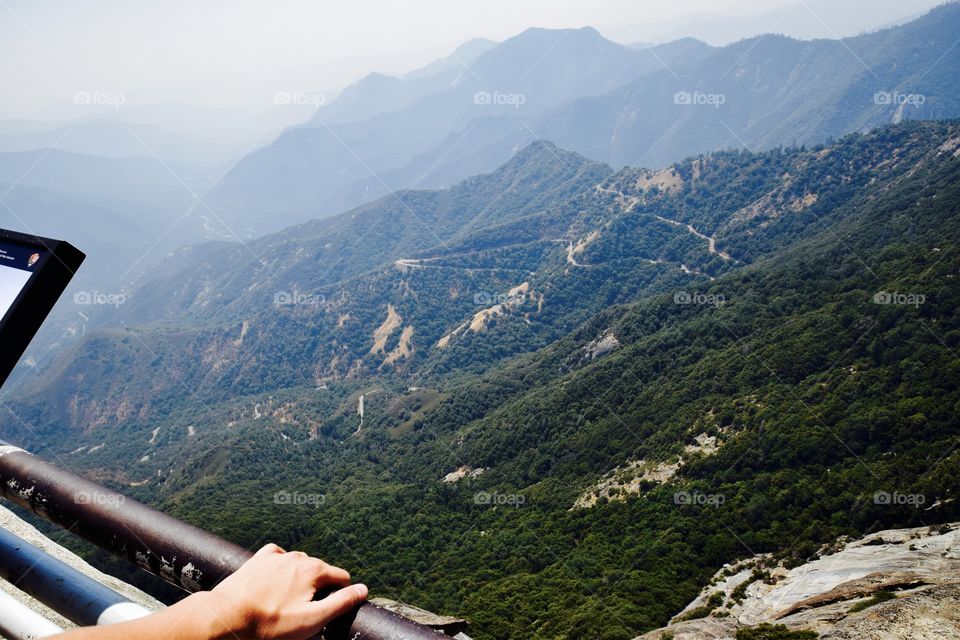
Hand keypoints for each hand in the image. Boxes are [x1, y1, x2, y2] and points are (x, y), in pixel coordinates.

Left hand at [211, 543, 368, 639]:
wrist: (227, 617)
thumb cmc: (269, 624)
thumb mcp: (311, 620)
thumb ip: (341, 603)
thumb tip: (363, 589)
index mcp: (314, 570)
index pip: (342, 578)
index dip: (340, 595)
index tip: (327, 611)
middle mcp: (298, 557)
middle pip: (321, 571)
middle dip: (319, 588)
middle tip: (305, 612)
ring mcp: (277, 556)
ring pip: (300, 564)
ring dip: (300, 579)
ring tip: (287, 603)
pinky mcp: (258, 560)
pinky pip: (278, 557)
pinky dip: (281, 567)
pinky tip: (275, 581)